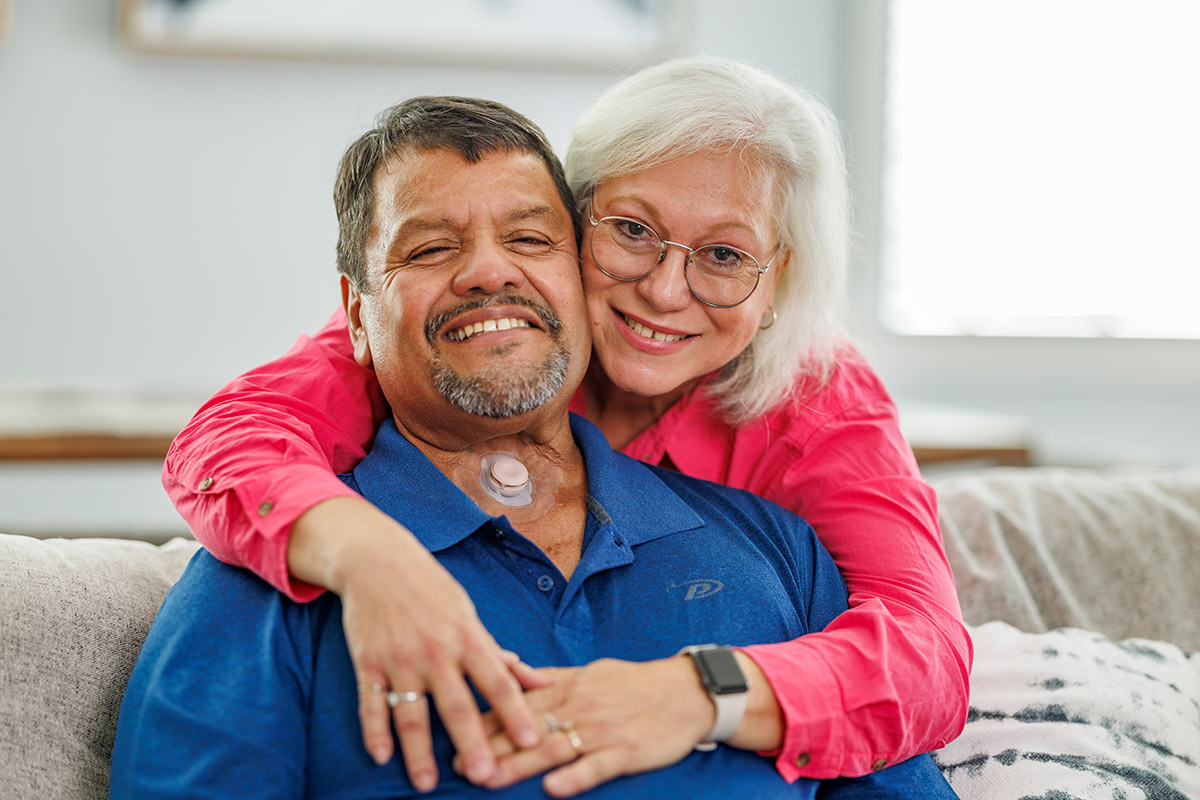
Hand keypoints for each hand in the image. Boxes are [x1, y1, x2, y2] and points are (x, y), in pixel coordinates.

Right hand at [289, 497, 550, 790]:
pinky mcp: (368, 662)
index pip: (497, 681)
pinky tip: (381, 756)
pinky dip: (373, 730)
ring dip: (418, 751)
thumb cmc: (431, 589)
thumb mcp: (469, 614)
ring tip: (427, 784)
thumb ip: (497, 653)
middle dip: (473, 742)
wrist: (377, 561)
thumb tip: (538, 680)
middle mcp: (435, 651)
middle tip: (487, 776)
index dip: (516, 711)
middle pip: (457, 705)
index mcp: (467, 638)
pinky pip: (371, 702)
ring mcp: (399, 658)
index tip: (532, 740)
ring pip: (411, 713)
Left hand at [467, 657, 715, 797]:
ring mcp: (602, 730)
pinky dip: (574, 777)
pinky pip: (596, 766)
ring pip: (554, 749)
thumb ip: (550, 677)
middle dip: (491, 746)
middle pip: (528, 728)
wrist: (686, 692)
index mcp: (569, 687)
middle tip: (459, 764)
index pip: (518, 701)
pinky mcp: (626, 751)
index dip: (485, 717)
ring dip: (520, 765)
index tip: (455, 729)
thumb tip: (512, 668)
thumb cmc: (633, 684)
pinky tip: (552, 789)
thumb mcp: (589, 672)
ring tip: (490, 779)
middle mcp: (580, 707)